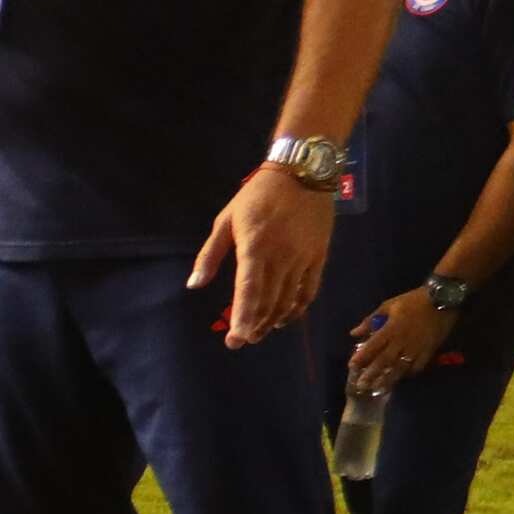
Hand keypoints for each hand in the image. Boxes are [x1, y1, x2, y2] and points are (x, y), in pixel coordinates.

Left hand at [189, 170, 335, 346]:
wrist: (302, 173)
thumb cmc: (257, 195)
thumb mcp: (226, 219)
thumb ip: (210, 254)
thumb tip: (194, 284)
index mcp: (254, 247)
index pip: (248, 290)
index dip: (243, 317)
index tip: (236, 340)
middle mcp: (280, 257)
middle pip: (268, 302)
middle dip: (254, 326)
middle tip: (242, 340)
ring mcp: (302, 258)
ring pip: (288, 300)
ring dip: (273, 320)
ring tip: (260, 332)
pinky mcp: (319, 257)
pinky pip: (309, 290)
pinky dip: (298, 308)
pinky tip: (286, 317)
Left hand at [347, 288, 449, 388]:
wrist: (442, 300)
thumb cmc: (413, 300)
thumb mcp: (389, 305)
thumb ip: (371, 320)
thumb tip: (354, 332)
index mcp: (391, 329)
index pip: (372, 346)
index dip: (361, 357)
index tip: (352, 367)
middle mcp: (401, 341)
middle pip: (384, 361)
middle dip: (371, 374)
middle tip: (361, 386)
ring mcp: (416, 348)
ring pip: (400, 367)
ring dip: (388, 379)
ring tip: (379, 389)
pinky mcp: (429, 351)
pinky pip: (417, 366)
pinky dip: (409, 373)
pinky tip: (402, 378)